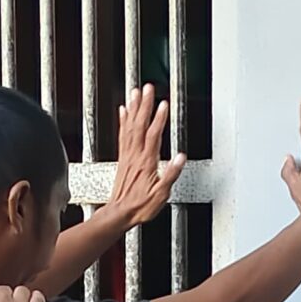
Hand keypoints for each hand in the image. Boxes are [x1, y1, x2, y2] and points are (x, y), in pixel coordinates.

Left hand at [109, 84, 186, 226]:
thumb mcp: (161, 194)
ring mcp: (127, 155)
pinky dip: (123, 120)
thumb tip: (180, 158)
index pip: (153, 135)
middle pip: (140, 125)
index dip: (159, 119)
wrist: (120, 213)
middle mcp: (135, 156)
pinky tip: (124, 110)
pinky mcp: (123, 158)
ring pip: (130, 126)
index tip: (163, 104)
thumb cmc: (140, 206)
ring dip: (134, 108)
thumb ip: (171, 174)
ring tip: (136, 92)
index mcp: (146, 162)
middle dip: (145, 105)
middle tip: (148, 88)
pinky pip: (122, 134)